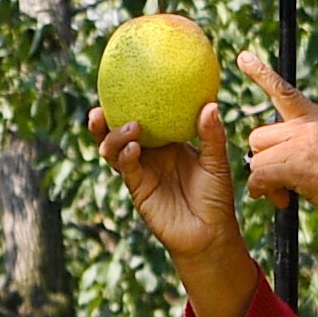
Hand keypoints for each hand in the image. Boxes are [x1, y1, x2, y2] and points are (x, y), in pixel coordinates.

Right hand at [82, 93, 249, 269]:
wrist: (210, 233)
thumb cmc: (217, 197)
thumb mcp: (217, 162)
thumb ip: (212, 135)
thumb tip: (210, 105)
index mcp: (166, 142)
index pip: (143, 117)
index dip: (128, 103)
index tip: (122, 83)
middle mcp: (149, 154)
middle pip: (117, 132)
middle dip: (104, 119)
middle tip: (100, 105)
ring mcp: (141, 171)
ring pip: (114, 150)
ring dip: (114, 137)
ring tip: (129, 127)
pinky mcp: (138, 189)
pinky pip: (127, 169)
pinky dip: (126, 156)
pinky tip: (133, 148)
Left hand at [228, 53, 317, 222]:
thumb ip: (306, 140)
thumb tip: (276, 152)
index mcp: (315, 118)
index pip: (284, 91)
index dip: (261, 73)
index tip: (243, 56)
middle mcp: (306, 126)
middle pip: (258, 135)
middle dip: (263, 158)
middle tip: (279, 177)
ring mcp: (300, 145)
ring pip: (256, 158)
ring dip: (264, 179)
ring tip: (284, 192)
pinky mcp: (294, 166)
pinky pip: (259, 176)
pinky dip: (263, 191)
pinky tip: (281, 199)